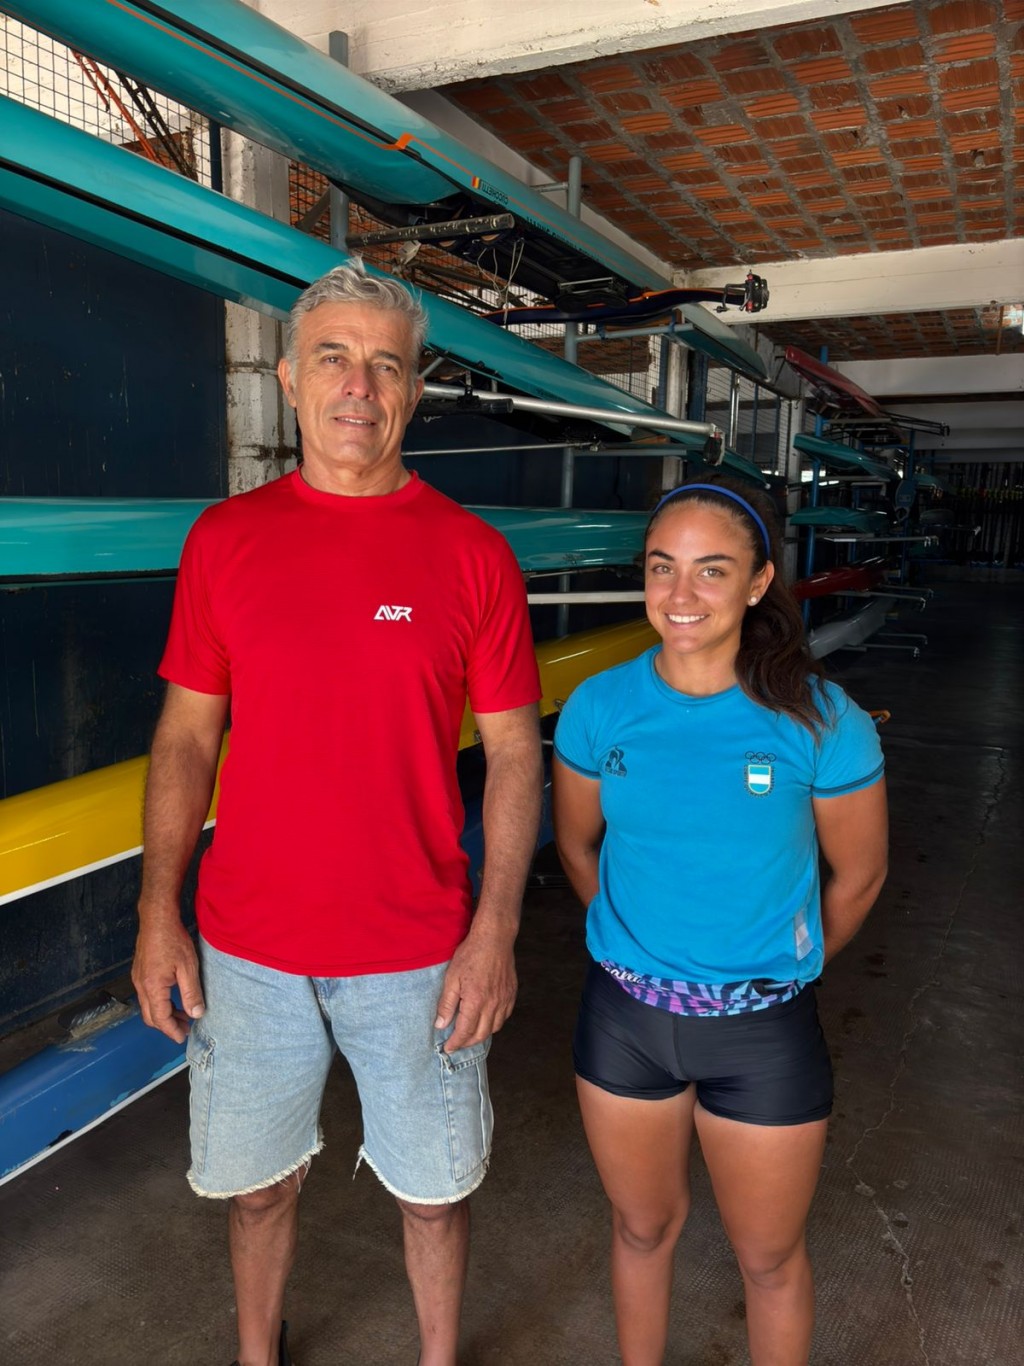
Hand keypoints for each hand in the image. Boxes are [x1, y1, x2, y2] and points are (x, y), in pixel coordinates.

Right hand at [132, 914, 204, 1043]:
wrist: (157, 918)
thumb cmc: (173, 940)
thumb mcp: (188, 968)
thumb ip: (191, 993)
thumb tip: (196, 1014)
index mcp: (152, 988)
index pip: (160, 1019)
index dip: (172, 1030)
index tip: (182, 1037)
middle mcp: (141, 986)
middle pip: (151, 1016)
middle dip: (167, 1026)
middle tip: (185, 1028)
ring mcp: (138, 978)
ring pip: (148, 1006)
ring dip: (164, 1014)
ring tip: (183, 1015)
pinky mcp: (140, 972)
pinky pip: (147, 995)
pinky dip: (160, 1003)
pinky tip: (174, 998)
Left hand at [433, 928, 516, 1052]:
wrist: (494, 938)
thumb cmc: (471, 955)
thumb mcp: (451, 978)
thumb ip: (446, 1004)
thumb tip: (440, 1025)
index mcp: (475, 1001)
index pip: (465, 1032)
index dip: (455, 1043)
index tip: (448, 1048)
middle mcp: (492, 1004)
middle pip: (480, 1035)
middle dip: (467, 1043)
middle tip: (456, 1043)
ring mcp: (504, 1000)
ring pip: (494, 1028)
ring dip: (481, 1035)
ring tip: (470, 1034)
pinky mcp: (511, 994)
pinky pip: (504, 1017)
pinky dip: (494, 1023)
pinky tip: (486, 1020)